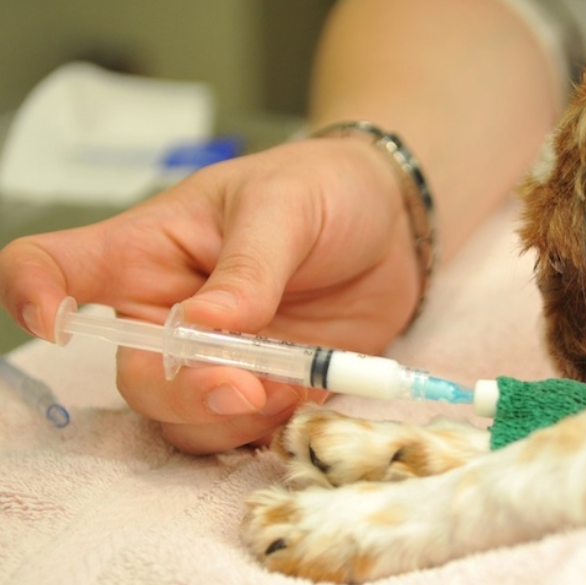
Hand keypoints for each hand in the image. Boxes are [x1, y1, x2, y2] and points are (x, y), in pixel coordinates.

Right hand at [0, 137, 420, 452]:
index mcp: (149, 250)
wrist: (389, 222)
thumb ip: (248, 267)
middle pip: (132, 376)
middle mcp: (170, 311)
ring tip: (285, 387)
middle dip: (178, 392)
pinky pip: (245, 431)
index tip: (56, 321)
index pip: (54, 267)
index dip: (31, 295)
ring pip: (184, 419)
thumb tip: (202, 327)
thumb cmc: (322, 189)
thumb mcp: (285, 206)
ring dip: (227, 420)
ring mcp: (217, 357)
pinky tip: (304, 395)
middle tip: (238, 385)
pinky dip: (268, 428)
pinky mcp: (267, 386)